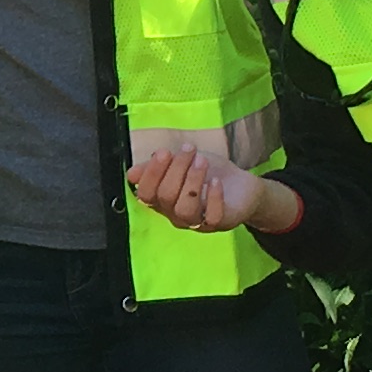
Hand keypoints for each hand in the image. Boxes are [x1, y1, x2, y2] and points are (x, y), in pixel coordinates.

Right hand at [126, 148, 287, 233]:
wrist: (240, 185)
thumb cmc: (207, 172)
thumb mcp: (181, 162)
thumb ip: (157, 166)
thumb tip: (131, 174)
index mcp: (162, 200)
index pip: (146, 194)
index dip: (152, 174)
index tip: (164, 151)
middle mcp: (175, 214)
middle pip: (166, 197)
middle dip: (176, 168)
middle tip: (190, 149)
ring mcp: (196, 221)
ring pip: (184, 209)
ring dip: (192, 181)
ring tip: (202, 161)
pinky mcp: (218, 222)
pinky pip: (211, 217)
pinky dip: (213, 197)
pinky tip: (216, 181)